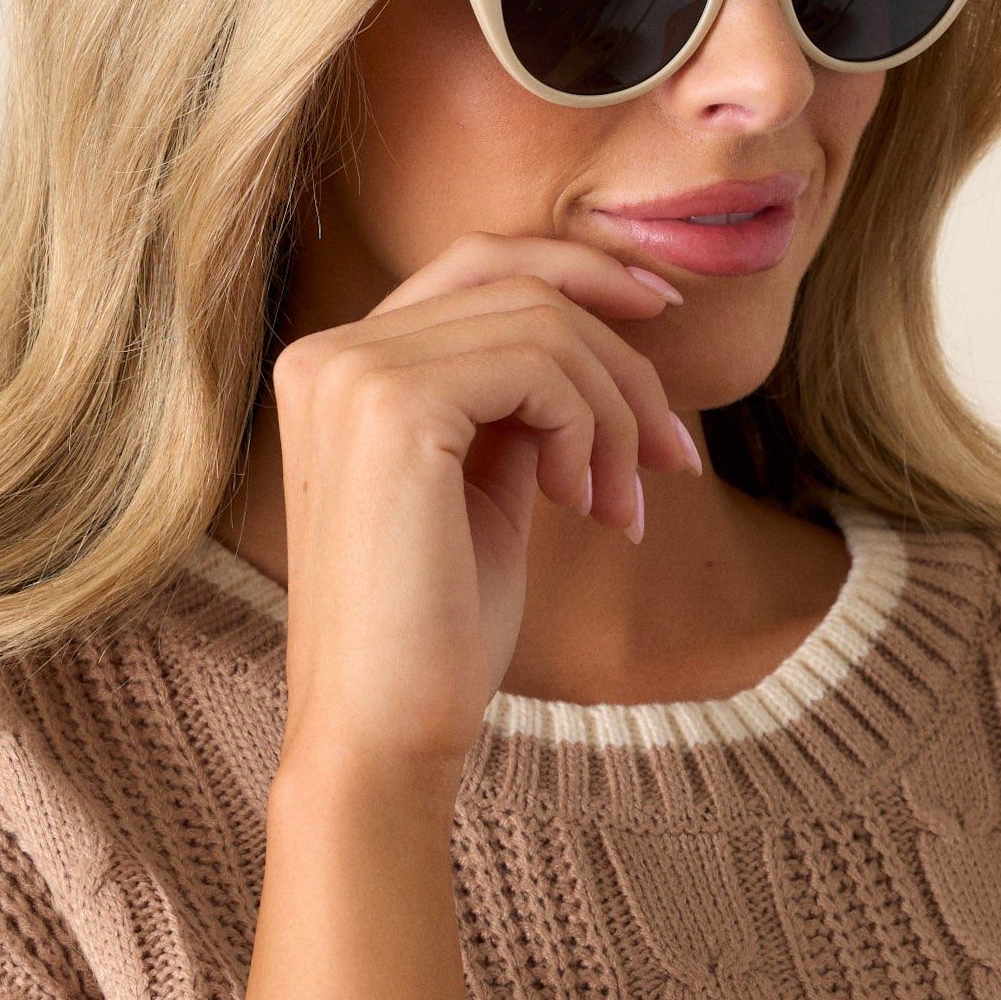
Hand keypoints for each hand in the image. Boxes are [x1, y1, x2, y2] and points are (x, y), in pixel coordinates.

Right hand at [268, 232, 698, 799]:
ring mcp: (352, 373)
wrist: (383, 736)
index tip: (663, 313)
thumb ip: (515, 402)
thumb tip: (600, 338)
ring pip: (543, 324)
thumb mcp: (485, 484)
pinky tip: (581, 507)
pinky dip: (588, 429)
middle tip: (671, 454)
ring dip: (613, 414)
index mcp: (338, 365)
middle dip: (619, 357)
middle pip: (520, 283)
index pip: (475, 263)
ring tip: (620, 506)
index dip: (578, 270)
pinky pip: (541, 366)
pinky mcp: (393, 407)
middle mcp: (330, 352)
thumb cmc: (435, 628)